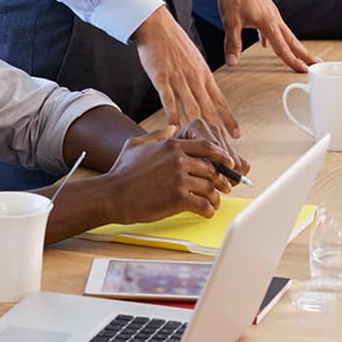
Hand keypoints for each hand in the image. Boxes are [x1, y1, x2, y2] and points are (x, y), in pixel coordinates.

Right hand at [99, 126, 244, 221]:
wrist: (113, 194)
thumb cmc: (122, 171)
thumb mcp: (137, 144)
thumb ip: (158, 135)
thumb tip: (172, 128)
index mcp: (172, 145)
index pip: (206, 146)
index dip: (221, 154)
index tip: (228, 162)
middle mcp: (179, 160)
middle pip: (212, 168)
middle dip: (222, 179)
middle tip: (226, 187)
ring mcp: (179, 178)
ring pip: (210, 187)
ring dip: (216, 197)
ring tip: (216, 203)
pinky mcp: (178, 198)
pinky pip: (203, 204)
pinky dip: (208, 210)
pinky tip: (207, 212)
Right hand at [131, 5, 238, 136]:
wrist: (157, 25)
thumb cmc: (174, 43)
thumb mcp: (194, 60)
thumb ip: (199, 78)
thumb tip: (206, 93)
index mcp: (204, 75)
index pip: (220, 101)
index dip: (228, 120)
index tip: (237, 135)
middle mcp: (195, 79)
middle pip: (209, 109)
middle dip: (219, 131)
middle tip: (225, 148)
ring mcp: (179, 79)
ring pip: (192, 107)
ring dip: (199, 128)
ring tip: (204, 146)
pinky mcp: (161, 78)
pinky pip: (168, 99)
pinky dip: (172, 114)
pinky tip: (175, 127)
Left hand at [215, 0, 315, 74]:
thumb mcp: (230, 21)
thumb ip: (232, 43)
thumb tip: (233, 61)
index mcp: (268, 22)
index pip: (282, 47)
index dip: (293, 61)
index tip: (303, 71)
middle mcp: (274, 17)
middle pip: (292, 40)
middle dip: (304, 54)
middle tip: (316, 64)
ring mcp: (271, 12)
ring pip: (284, 33)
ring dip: (292, 46)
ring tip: (298, 55)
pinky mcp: (265, 8)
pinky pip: (273, 26)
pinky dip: (274, 37)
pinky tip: (266, 43)